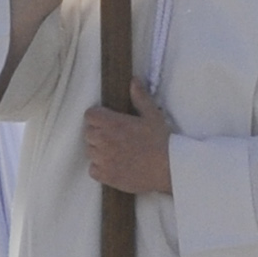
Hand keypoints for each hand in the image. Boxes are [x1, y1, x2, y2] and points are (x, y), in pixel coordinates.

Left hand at [85, 77, 173, 194]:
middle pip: (88, 133)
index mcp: (113, 123)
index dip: (98, 116)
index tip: (107, 120)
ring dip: (99, 150)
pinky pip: (93, 169)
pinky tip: (114, 165)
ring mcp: (102, 159)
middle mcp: (103, 140)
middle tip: (114, 136)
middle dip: (98, 133)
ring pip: (90, 151)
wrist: (168, 168)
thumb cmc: (161, 141)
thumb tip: (133, 80)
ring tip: (116, 151)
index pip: (90, 115)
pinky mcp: (105, 176)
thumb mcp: (153, 115)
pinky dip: (100, 167)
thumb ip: (140, 97)